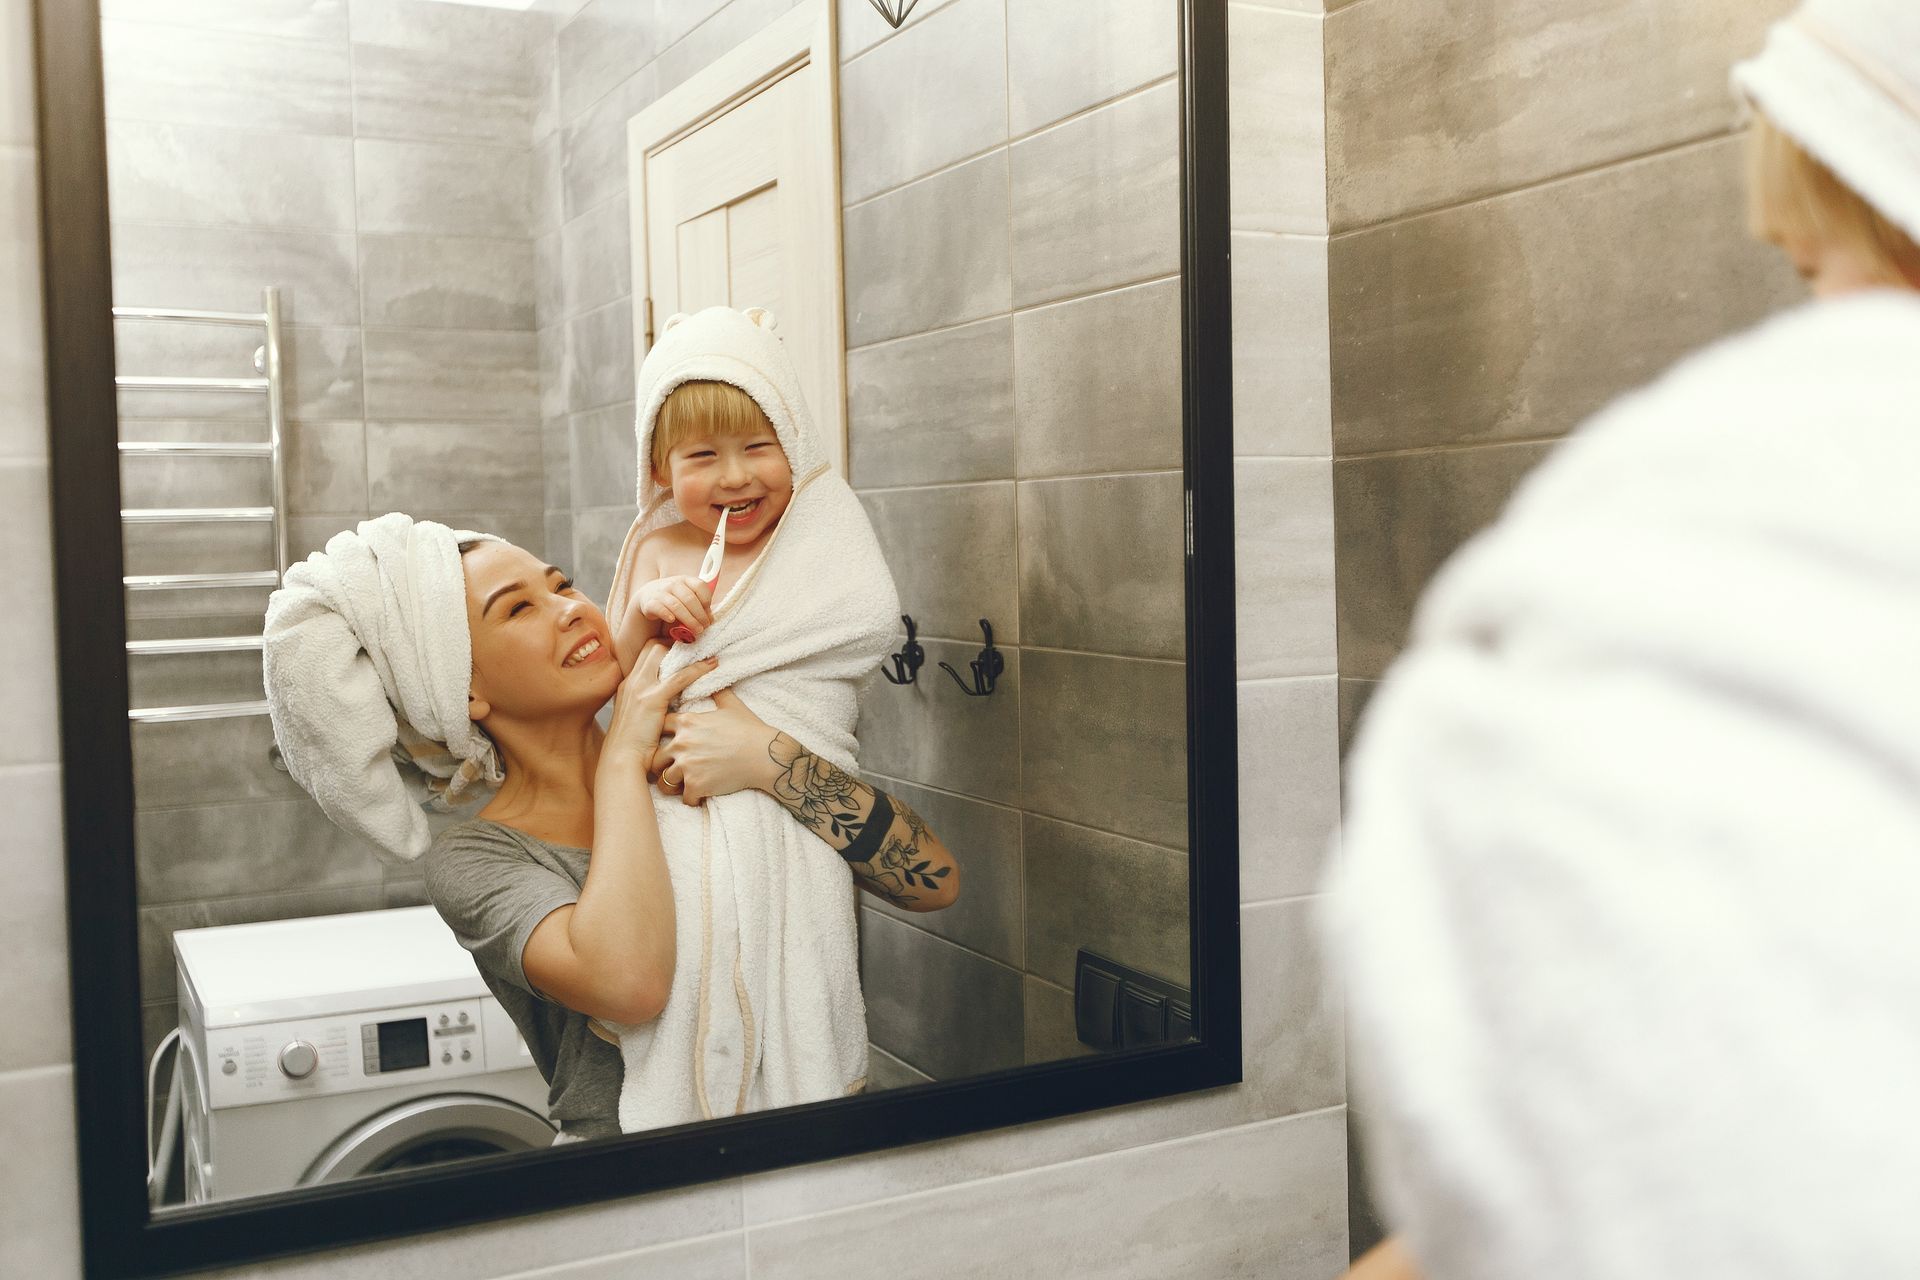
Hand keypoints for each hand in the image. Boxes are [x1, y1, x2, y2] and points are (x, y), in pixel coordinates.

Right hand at [600, 644, 715, 776]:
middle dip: (674, 643)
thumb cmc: (630, 747)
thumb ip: (645, 707)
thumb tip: (663, 705)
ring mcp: (640, 688)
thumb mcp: (634, 719)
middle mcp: (632, 682)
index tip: (682, 652)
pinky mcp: (652, 699)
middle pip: (652, 647)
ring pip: (664, 655)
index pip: (644, 654)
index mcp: (627, 685)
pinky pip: (680, 677)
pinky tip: (712, 666)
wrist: (620, 760)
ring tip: (709, 653)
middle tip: (696, 647)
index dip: (663, 648)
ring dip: (688, 652)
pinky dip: (698, 669)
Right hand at [637, 575, 713, 639]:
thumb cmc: (673, 600)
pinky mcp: (650, 603)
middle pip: (689, 598)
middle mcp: (673, 584)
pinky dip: (666, 614)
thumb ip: (699, 607)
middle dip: (700, 614)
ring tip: (696, 630)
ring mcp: (660, 592)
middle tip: (704, 626)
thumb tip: (710, 619)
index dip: (707, 600)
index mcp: (685, 580)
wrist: (648, 598)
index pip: (700, 586)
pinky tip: (672, 621)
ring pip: (676, 605)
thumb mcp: (687, 599)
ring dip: (688, 619)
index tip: (709, 613)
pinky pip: (659, 608)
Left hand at [651, 688, 781, 805]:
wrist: (765, 755)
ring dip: (674, 784)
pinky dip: (692, 799)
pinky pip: (684, 798)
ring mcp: (687, 766)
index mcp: (687, 722)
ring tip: (683, 785)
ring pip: (665, 780)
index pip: (660, 727)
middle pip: (655, 757)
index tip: (672, 742)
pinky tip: (700, 795)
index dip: (664, 736)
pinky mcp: (696, 785)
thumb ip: (717, 691)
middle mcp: (682, 743)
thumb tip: (715, 673)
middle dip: (662, 763)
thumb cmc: (750, 729)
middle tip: (673, 768)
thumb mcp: (732, 705)